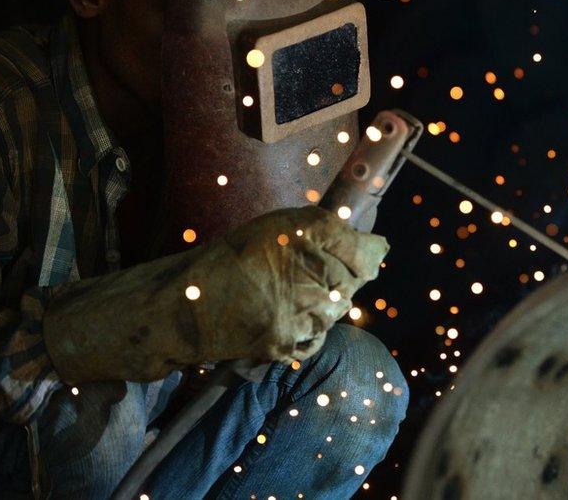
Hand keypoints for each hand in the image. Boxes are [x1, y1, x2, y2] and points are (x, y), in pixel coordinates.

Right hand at [44, 206, 388, 383]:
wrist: (186, 304)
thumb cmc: (233, 257)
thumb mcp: (281, 226)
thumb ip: (331, 230)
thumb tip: (381, 248)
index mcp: (310, 235)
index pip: (369, 252)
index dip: (366, 251)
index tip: (361, 251)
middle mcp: (312, 273)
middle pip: (355, 283)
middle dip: (340, 277)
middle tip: (303, 272)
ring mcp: (302, 312)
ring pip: (338, 310)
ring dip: (323, 303)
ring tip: (286, 292)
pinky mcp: (288, 342)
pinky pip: (317, 335)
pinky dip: (308, 328)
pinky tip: (282, 314)